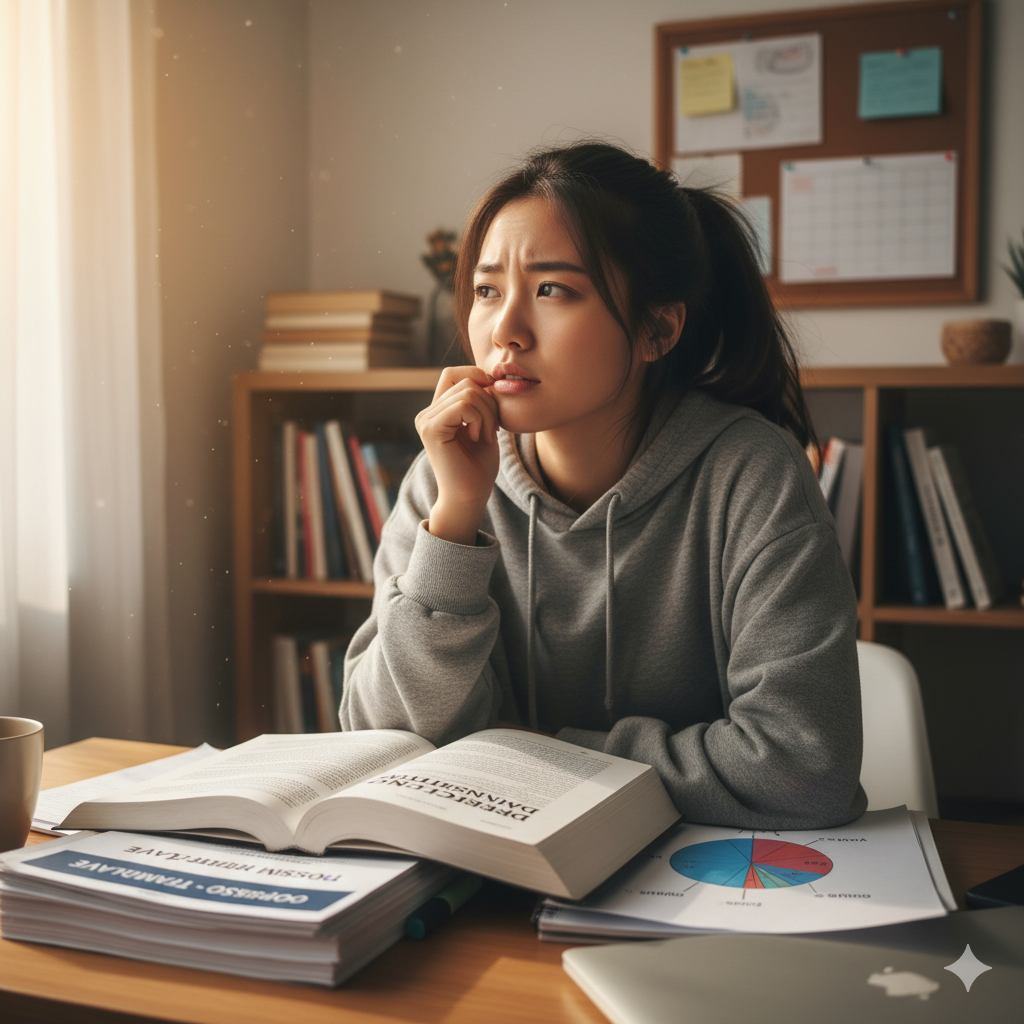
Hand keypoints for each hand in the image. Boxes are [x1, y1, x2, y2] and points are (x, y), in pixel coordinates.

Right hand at [415, 366, 500, 544]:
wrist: (471, 496)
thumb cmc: (479, 465)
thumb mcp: (484, 424)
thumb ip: (481, 400)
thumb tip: (489, 375)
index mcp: (438, 410)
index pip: (455, 373)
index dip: (479, 379)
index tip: (495, 405)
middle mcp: (427, 412)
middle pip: (466, 381)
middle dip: (490, 403)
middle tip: (494, 430)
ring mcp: (426, 420)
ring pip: (468, 392)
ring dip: (488, 414)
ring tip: (487, 436)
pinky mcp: (430, 429)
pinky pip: (464, 405)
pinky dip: (481, 420)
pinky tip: (480, 439)